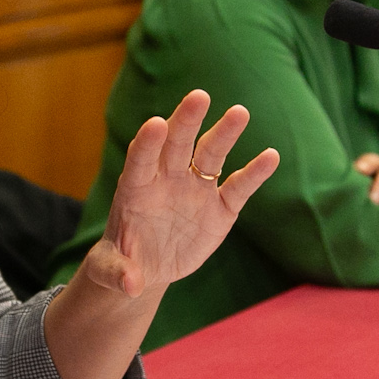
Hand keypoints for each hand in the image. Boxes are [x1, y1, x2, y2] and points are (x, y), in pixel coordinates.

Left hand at [44, 91, 278, 378]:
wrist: (147, 266)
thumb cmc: (121, 260)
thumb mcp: (108, 269)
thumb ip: (115, 272)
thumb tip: (131, 283)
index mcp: (135, 187)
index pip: (141, 157)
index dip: (147, 142)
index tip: (154, 124)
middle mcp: (167, 178)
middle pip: (177, 143)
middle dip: (186, 120)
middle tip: (199, 96)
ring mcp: (195, 189)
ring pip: (211, 156)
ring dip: (224, 134)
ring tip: (239, 113)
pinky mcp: (220, 208)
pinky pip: (238, 187)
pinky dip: (254, 173)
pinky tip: (270, 157)